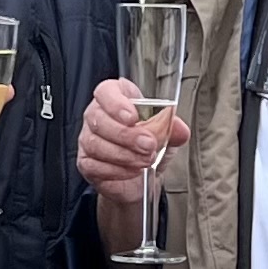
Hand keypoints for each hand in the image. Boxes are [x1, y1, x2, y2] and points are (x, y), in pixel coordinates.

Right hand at [80, 77, 189, 254]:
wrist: (142, 177)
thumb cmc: (149, 146)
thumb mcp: (166, 134)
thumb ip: (173, 129)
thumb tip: (181, 130)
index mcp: (116, 98)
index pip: (106, 91)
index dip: (116, 103)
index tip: (133, 117)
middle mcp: (97, 115)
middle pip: (99, 119)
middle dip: (126, 134)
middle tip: (148, 145)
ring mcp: (88, 139)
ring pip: (96, 144)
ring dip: (124, 154)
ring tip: (146, 160)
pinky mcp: (86, 163)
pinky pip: (95, 165)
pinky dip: (117, 170)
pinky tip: (133, 171)